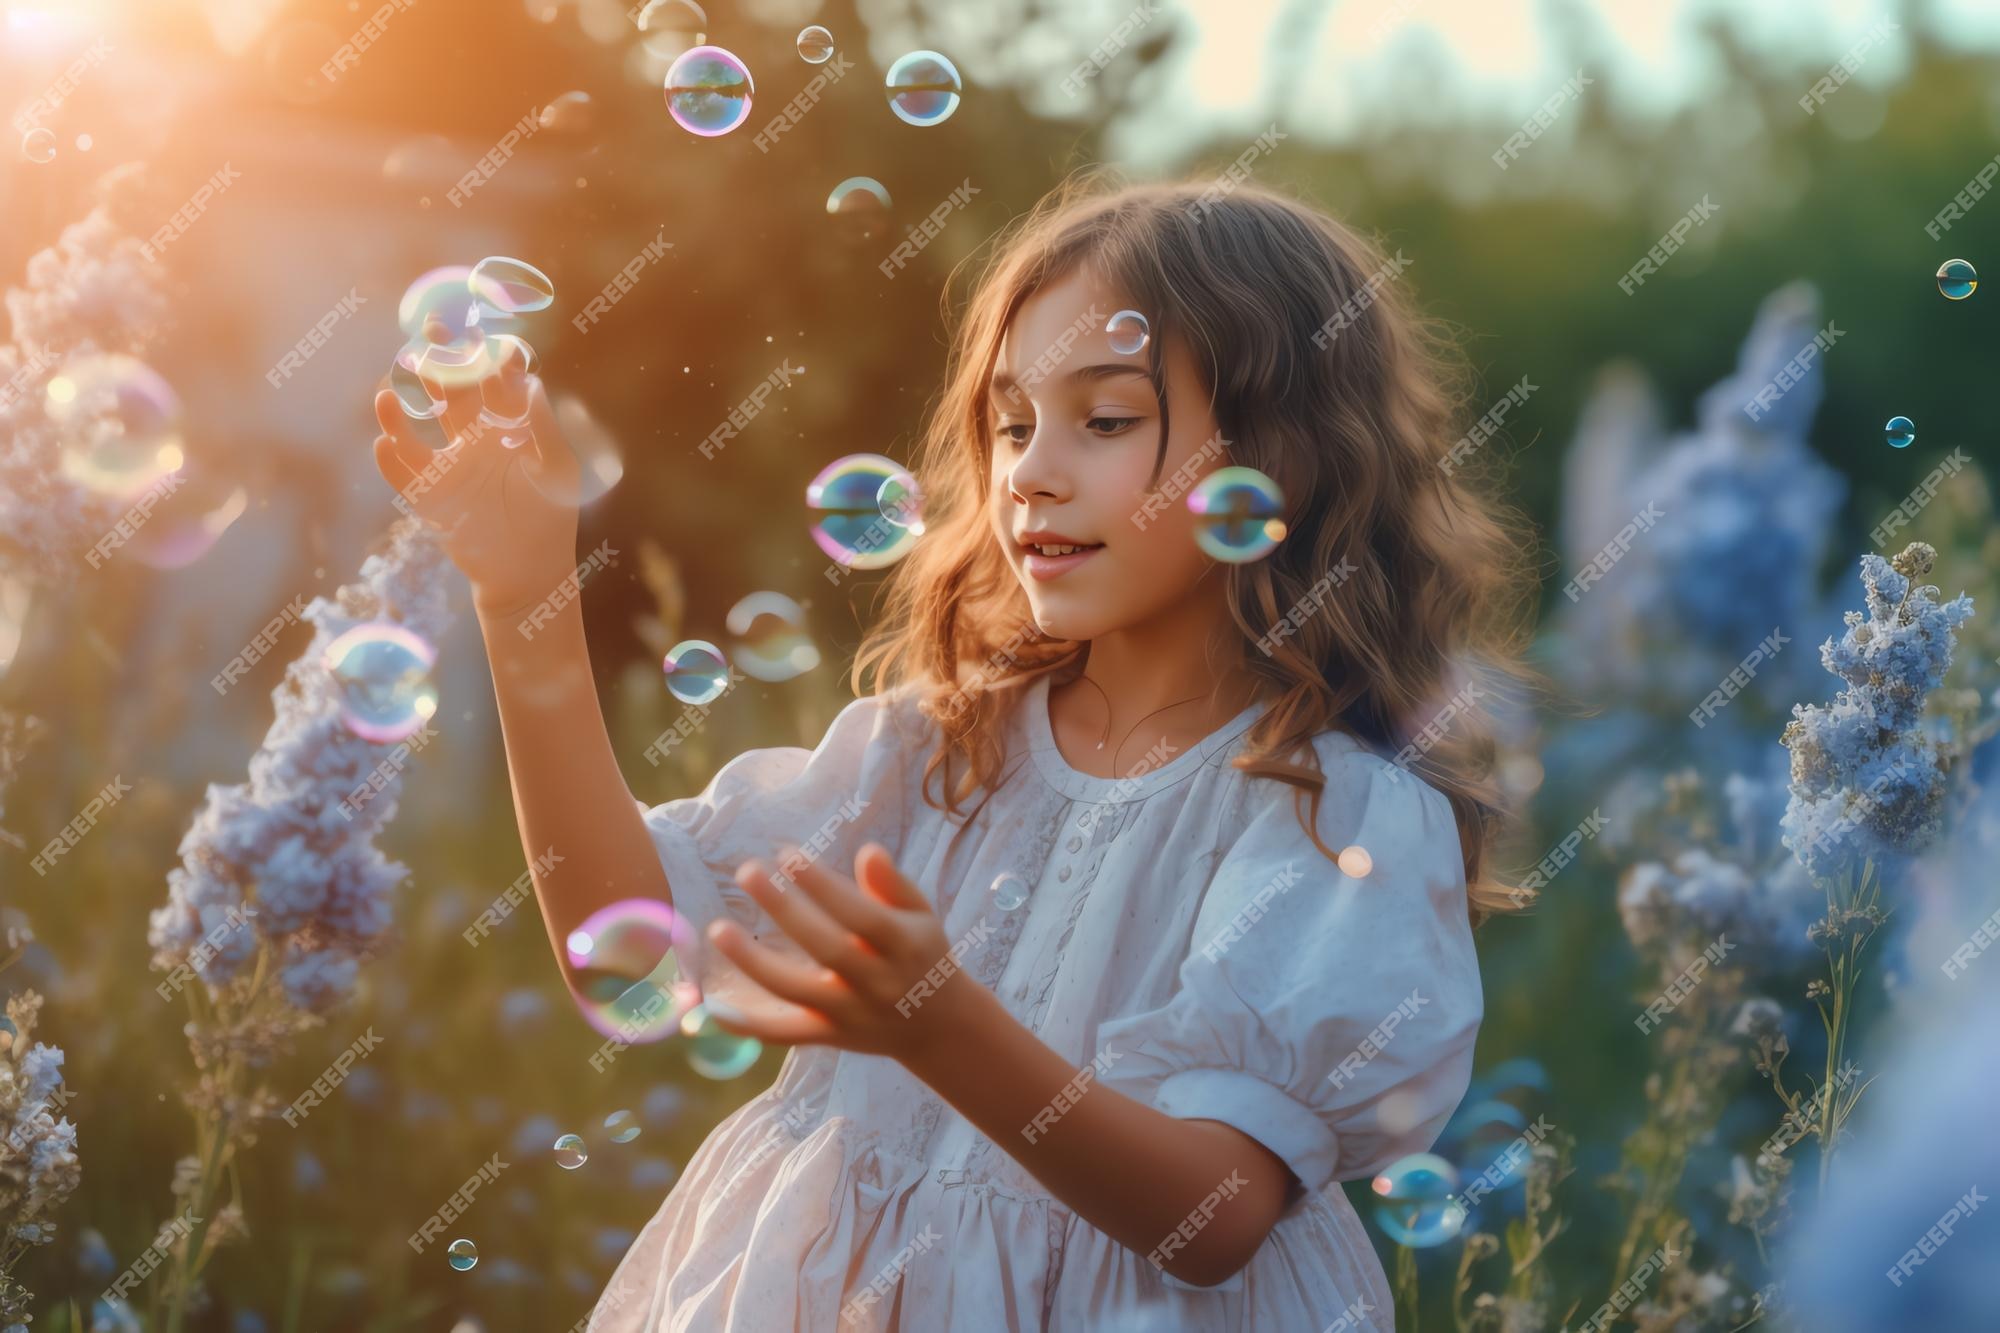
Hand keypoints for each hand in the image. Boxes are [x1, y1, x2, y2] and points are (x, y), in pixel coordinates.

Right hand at [370, 320, 582, 617]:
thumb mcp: (556, 470)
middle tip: (432, 333)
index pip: (494, 382)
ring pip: (416, 424)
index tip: (487, 338)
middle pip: (450, 390)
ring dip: (401, 406)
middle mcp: (472, 437)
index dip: (489, 358)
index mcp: (506, 427)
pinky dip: (391, 456)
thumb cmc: (550, 517)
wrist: (528, 570)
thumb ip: (544, 427)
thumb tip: (531, 382)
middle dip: (441, 361)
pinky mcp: (428, 494)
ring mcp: (447, 463)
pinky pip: (402, 471)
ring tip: (389, 391)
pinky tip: (385, 441)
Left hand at [702, 843, 983, 1063]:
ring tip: (718, 928)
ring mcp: (851, 1014)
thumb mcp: (922, 915)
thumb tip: (868, 851)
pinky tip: (712, 1007)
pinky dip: (748, 1025)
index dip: (822, 885)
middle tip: (747, 871)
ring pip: (797, 991)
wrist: (938, 1027)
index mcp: (904, 946)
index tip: (786, 853)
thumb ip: (894, 885)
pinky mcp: (830, 1037)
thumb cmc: (922, 955)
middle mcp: (878, 983)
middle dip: (784, 909)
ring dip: (753, 962)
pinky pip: (785, 1034)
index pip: (860, 915)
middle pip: (826, 948)